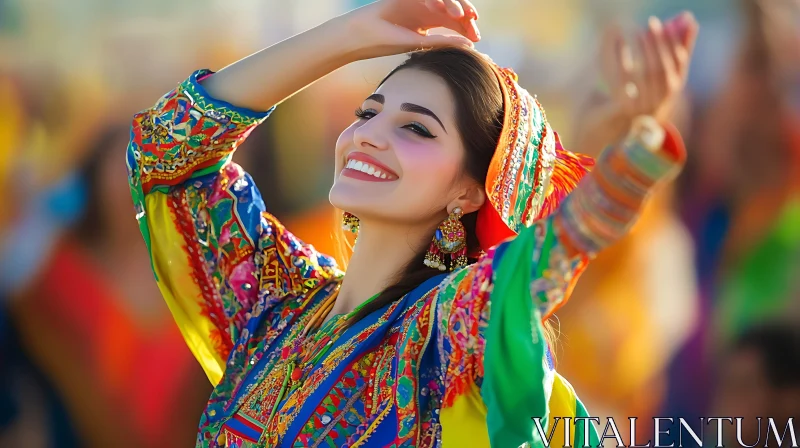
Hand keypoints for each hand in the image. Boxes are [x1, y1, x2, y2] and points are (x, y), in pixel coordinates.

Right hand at [340, 0, 480, 59]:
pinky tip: (438, 8)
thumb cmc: (385, 42)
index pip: (453, 23)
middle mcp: (425, 9)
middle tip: (472, 22)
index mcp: (428, 23)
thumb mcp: (418, 43)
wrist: (359, 34)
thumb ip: (443, 42)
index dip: (466, 28)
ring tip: (459, 15)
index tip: (476, 38)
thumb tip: (470, 45)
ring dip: (453, 4)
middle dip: (465, 13)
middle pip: (452, 7)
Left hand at [601, 12, 698, 121]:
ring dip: (644, 52)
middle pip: (663, 68)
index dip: (675, 43)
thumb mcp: (660, 70)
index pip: (680, 63)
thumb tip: (689, 19)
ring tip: (637, 32)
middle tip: (651, 23)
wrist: (619, 124)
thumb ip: (672, 47)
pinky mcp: (625, 108)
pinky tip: (621, 48)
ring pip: (647, 75)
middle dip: (658, 45)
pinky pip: (625, 83)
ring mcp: (644, 106)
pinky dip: (624, 63)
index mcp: (672, 88)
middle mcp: (661, 99)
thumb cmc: (643, 91)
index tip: (668, 25)